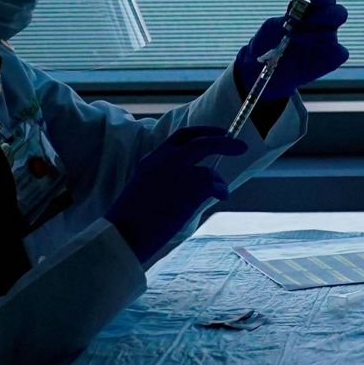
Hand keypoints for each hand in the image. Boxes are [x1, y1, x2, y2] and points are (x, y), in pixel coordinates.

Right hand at [106, 126, 247, 262]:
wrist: (125, 232)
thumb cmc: (132, 219)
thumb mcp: (145, 188)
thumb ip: (163, 178)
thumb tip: (187, 184)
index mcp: (153, 158)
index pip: (181, 136)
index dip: (202, 132)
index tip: (215, 133)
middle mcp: (166, 160)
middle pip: (202, 142)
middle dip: (223, 142)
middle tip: (238, 146)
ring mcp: (179, 172)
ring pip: (210, 170)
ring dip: (218, 181)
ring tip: (218, 194)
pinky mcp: (191, 187)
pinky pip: (215, 184)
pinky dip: (222, 190)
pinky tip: (220, 197)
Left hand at [235, 0, 348, 101]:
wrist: (264, 67)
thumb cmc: (269, 42)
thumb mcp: (271, 27)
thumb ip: (284, 21)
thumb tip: (297, 22)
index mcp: (311, 11)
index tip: (313, 0)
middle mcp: (322, 25)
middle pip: (339, 13)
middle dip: (327, 14)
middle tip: (309, 20)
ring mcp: (327, 42)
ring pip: (334, 33)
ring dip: (315, 35)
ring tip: (294, 39)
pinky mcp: (330, 61)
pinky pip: (340, 54)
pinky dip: (328, 53)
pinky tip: (309, 56)